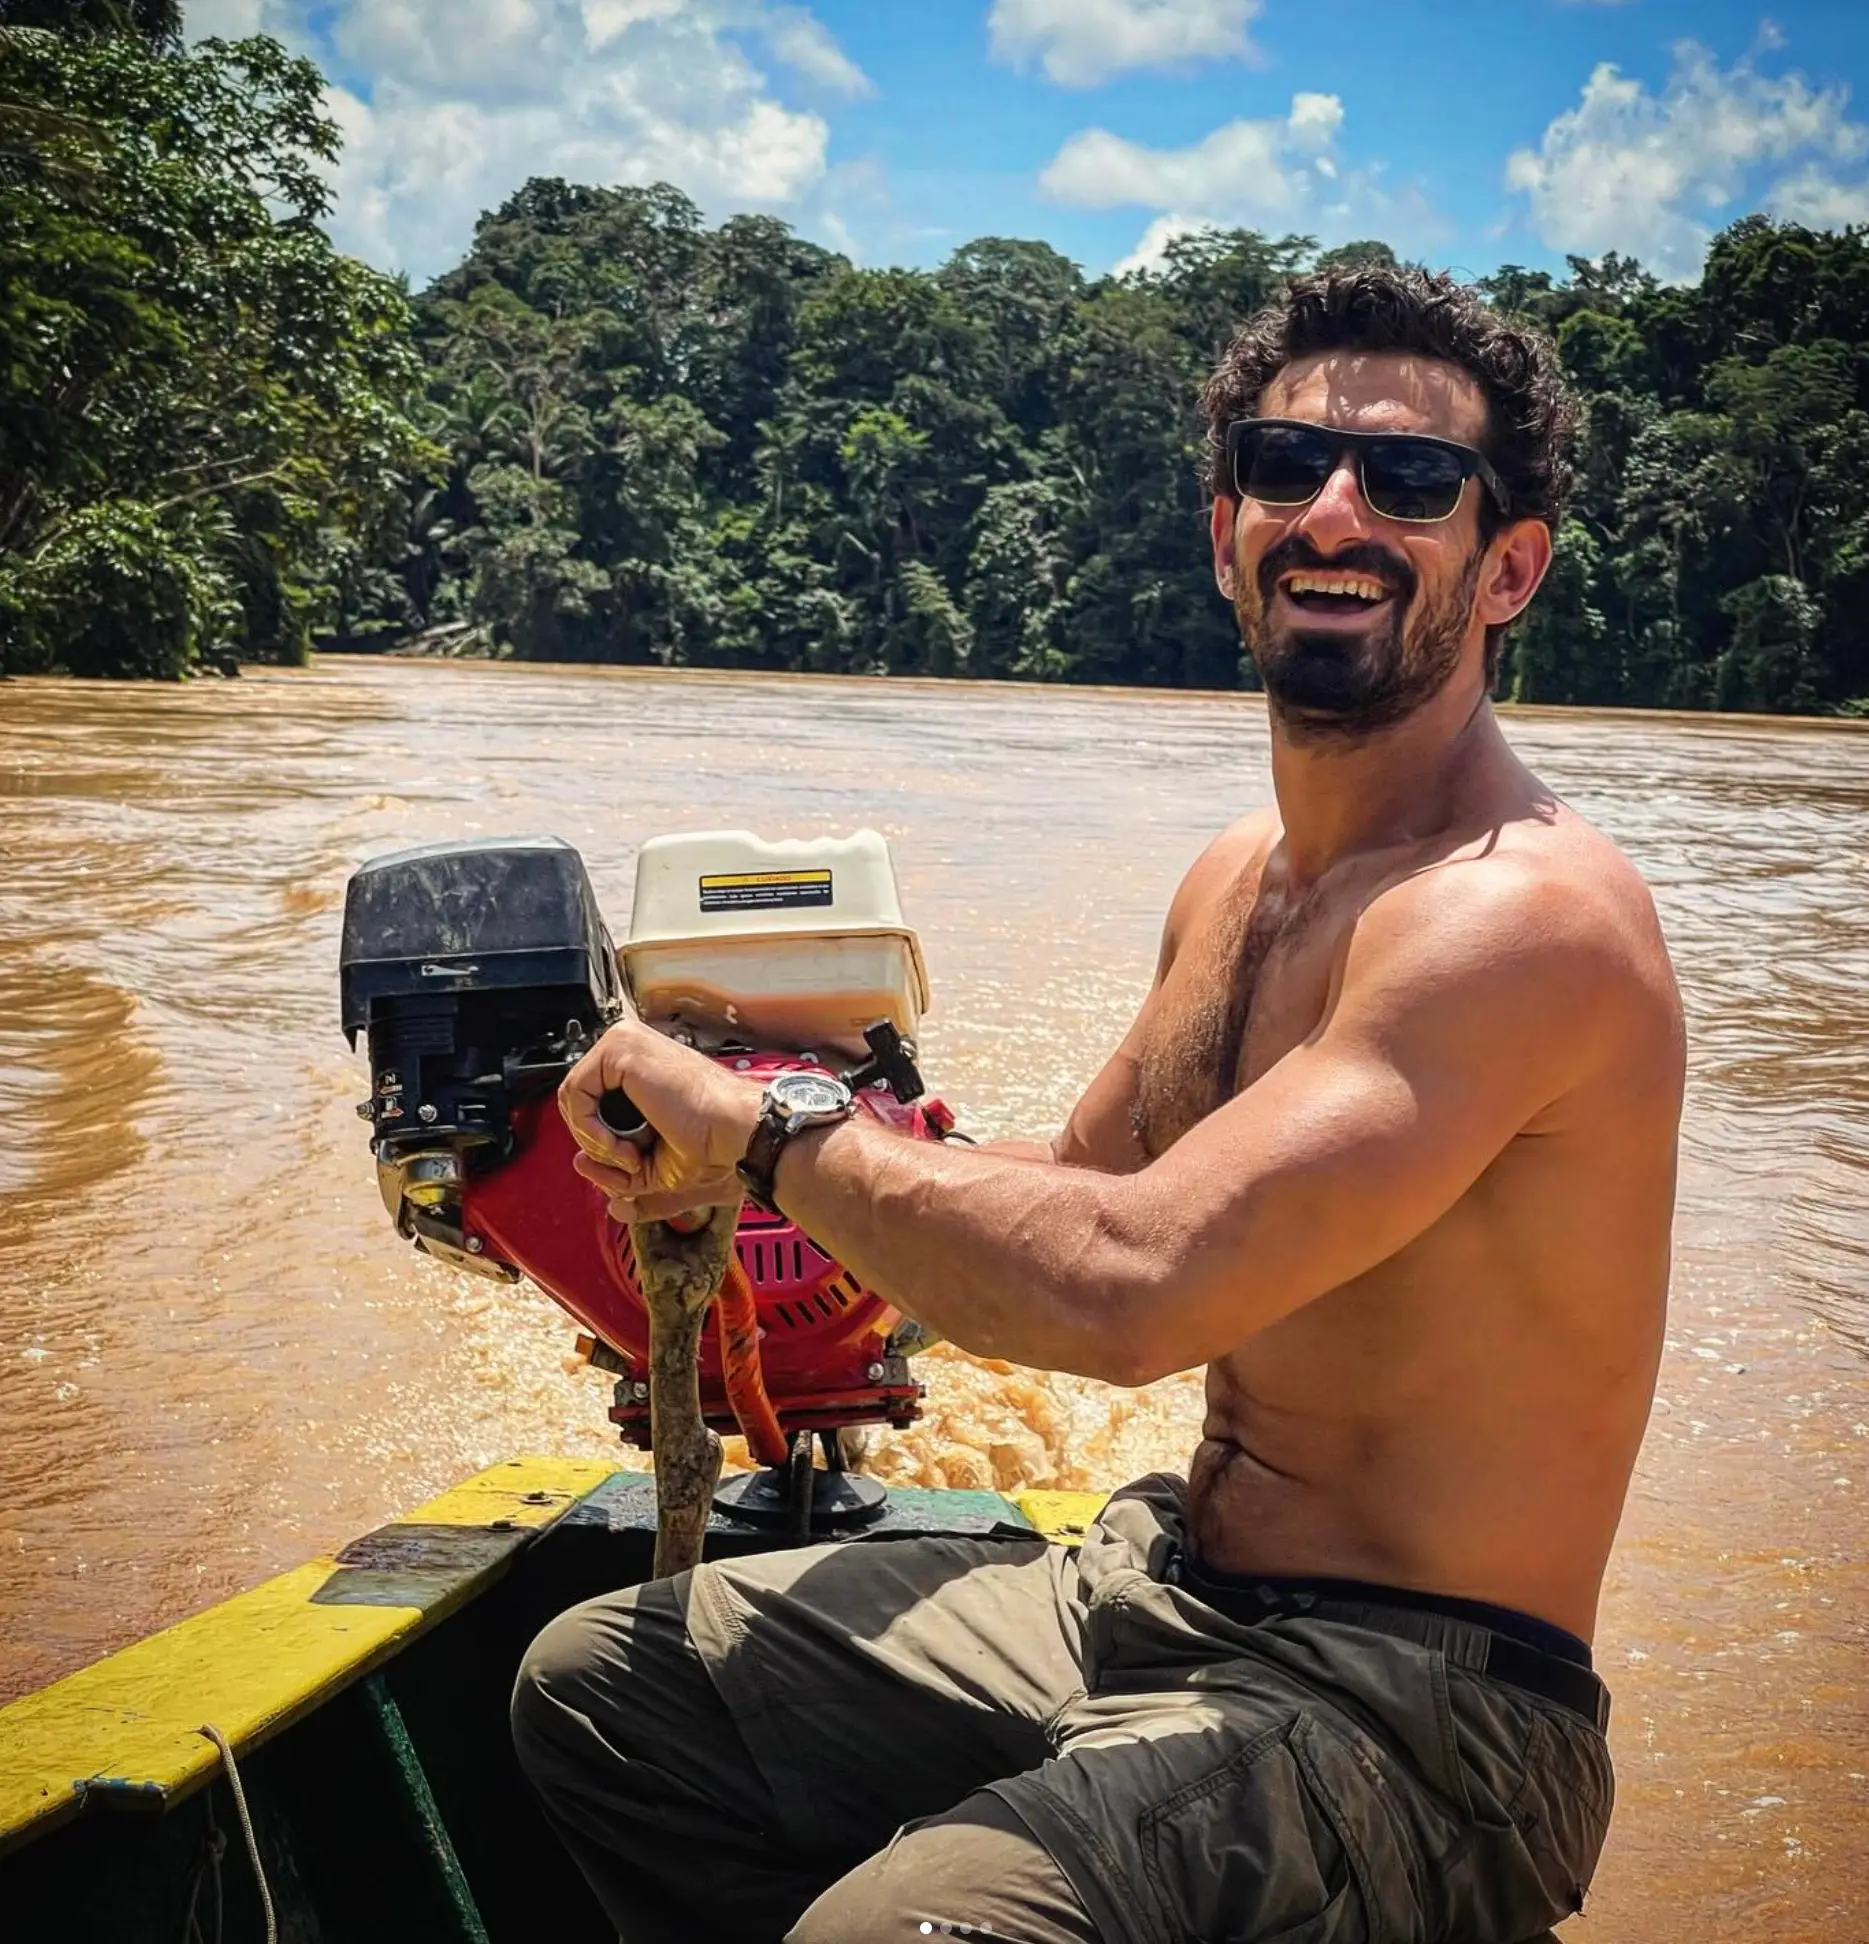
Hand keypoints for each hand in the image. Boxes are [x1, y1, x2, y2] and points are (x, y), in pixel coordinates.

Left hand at [558, 1013, 763, 1223]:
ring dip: (595, 1141)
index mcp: (641, 1065)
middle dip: (596, 1142)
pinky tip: (620, 1144)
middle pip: (578, 1099)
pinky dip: (590, 1129)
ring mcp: (624, 1041)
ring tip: (630, 1155)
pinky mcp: (620, 1047)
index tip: (633, 1161)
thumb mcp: (651, 1160)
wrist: (736, 1133)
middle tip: (631, 1160)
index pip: (592, 1100)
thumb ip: (614, 1161)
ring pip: (572, 1098)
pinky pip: (575, 1093)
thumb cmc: (711, 1144)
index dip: (601, 1140)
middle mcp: (631, 1047)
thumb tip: (578, 1162)